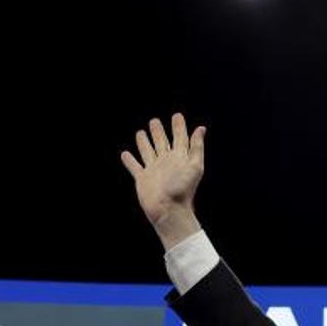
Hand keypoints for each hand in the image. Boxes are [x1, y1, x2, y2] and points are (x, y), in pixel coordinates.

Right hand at [120, 113, 206, 247]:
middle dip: (158, 131)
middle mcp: (166, 161)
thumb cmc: (183, 189)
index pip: (179, 138)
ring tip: (141, 133)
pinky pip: (134, 166)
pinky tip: (125, 154)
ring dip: (144, 142)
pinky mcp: (142, 178)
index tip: (177, 115)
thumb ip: (196, 147)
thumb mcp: (195, 165)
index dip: (178, 127)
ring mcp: (153, 170)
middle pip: (161, 142)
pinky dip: (129, 160)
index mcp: (179, 157)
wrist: (169, 210)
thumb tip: (201, 128)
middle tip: (154, 121)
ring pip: (147, 151)